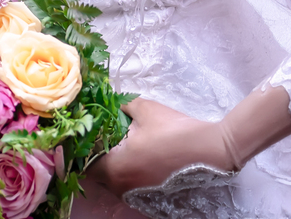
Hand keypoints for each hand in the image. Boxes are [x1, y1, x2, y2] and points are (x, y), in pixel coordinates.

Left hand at [90, 98, 237, 195]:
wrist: (212, 150)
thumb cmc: (174, 130)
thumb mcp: (143, 109)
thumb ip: (120, 104)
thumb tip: (106, 97)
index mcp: (115, 168)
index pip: (82, 164)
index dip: (78, 148)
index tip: (80, 133)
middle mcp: (122, 186)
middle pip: (95, 173)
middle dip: (92, 154)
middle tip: (95, 134)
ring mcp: (136, 193)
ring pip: (111, 180)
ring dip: (108, 163)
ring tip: (112, 141)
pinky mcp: (150, 193)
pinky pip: (126, 183)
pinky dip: (123, 170)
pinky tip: (130, 152)